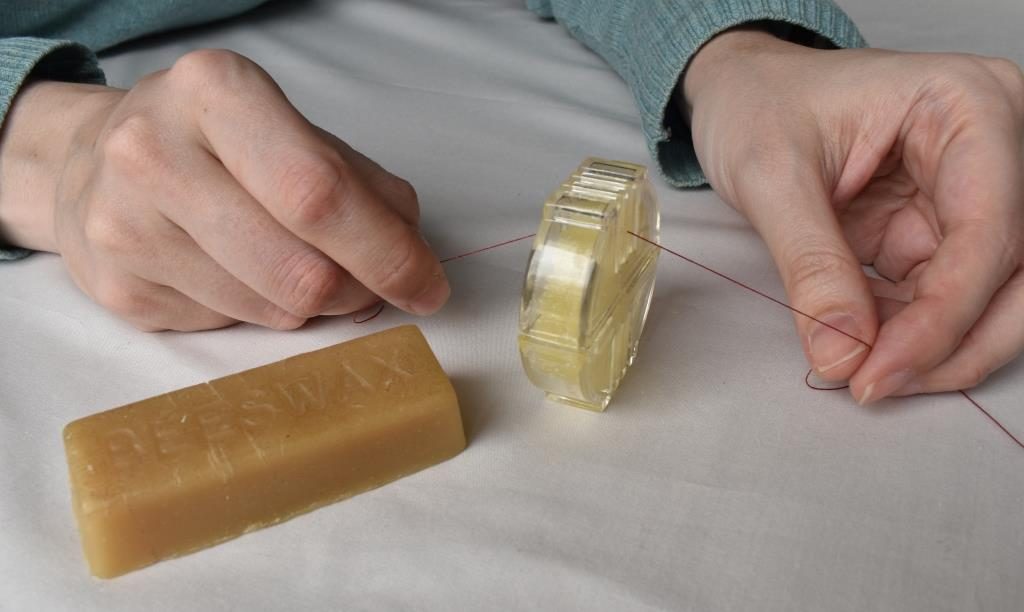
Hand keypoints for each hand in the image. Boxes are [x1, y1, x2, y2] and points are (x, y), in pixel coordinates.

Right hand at [0, 50, 448, 330]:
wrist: (89, 162)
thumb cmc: (214, 145)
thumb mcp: (292, 133)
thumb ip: (363, 186)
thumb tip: (413, 259)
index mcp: (215, 92)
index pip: (318, 191)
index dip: (387, 252)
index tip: (429, 285)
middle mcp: (155, 151)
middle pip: (300, 267)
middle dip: (360, 292)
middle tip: (373, 289)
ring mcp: (126, 225)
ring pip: (271, 309)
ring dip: (313, 306)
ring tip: (298, 269)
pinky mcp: (118, 288)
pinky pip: (231, 327)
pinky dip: (260, 311)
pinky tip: (240, 275)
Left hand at [682, 29, 1023, 402]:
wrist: (741, 96)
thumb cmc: (758, 105)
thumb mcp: (771, 176)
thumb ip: (811, 265)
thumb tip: (842, 355)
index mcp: (967, 106)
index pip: (990, 227)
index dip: (944, 313)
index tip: (880, 369)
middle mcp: (993, 147)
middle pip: (1018, 269)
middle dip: (957, 341)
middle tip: (879, 385)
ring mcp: (973, 193)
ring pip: (996, 296)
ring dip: (938, 348)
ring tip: (863, 374)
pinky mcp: (942, 231)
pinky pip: (948, 299)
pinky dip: (912, 337)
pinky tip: (864, 350)